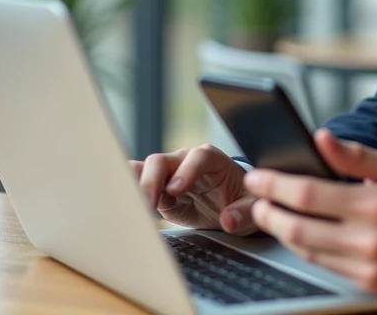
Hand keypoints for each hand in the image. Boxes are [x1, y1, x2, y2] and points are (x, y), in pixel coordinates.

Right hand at [130, 144, 258, 235]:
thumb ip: (244, 212)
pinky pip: (137, 186)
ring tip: (127, 204)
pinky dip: (128, 194)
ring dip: (133, 186)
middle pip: (162, 161)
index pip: (198, 157)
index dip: (186, 170)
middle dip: (151, 180)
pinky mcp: (157, 191)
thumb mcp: (252, 206)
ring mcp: (168, 175)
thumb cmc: (243, 199)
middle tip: (147, 204)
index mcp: (213, 160)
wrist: (231, 204)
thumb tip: (229, 220)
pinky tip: (124, 207)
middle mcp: (186, 162)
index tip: (176, 189)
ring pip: (143, 170)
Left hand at [243, 128, 376, 293]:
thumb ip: (355, 155)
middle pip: (297, 226)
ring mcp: (366, 265)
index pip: (308, 194)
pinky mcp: (367, 282)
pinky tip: (297, 233)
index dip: (275, 184)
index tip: (258, 175)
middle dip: (267, 211)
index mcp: (375, 203)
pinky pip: (322, 265)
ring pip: (304, 250)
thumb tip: (320, 138)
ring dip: (281, 231)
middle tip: (256, 197)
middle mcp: (368, 238)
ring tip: (270, 214)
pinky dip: (304, 248)